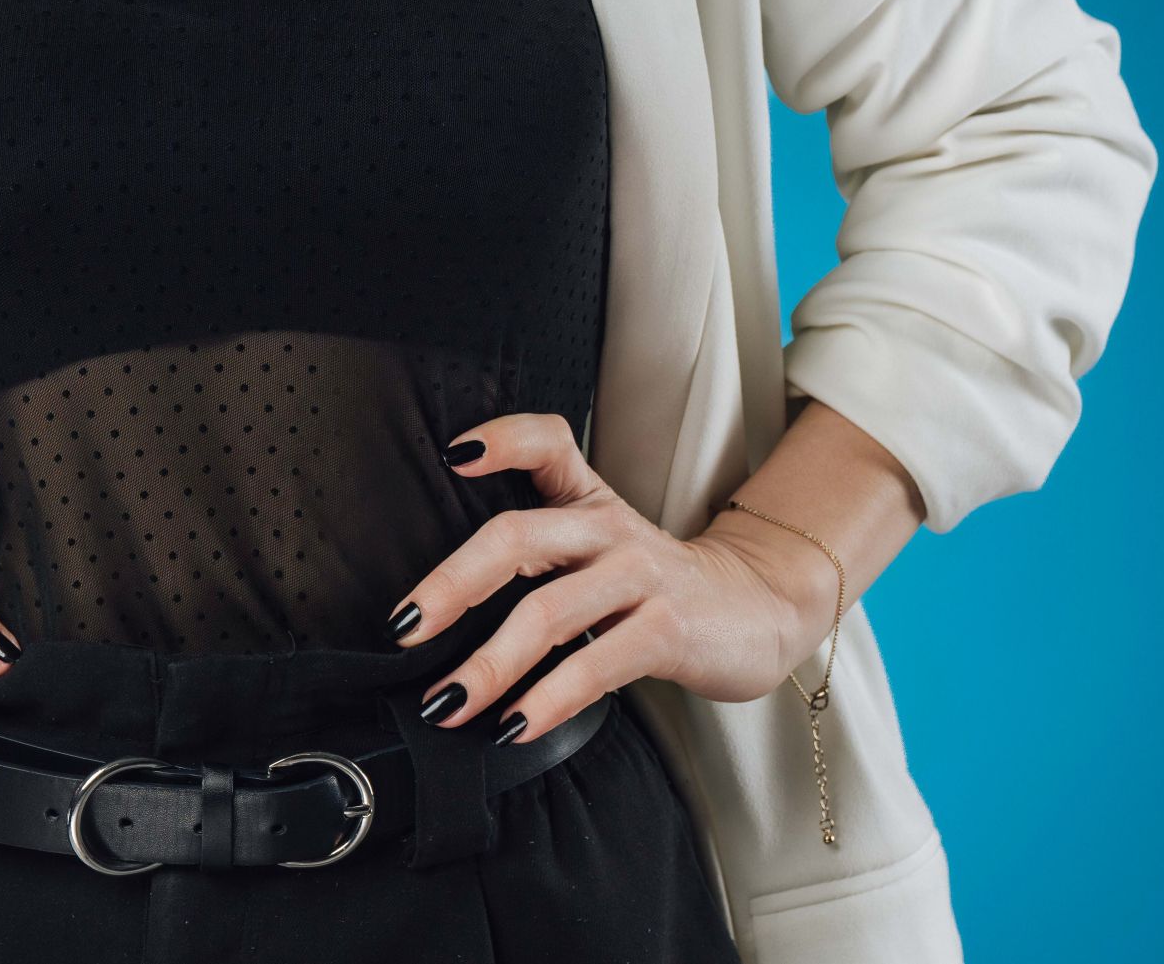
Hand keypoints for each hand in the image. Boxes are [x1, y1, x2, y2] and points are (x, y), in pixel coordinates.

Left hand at [393, 413, 840, 743]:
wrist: (757, 611)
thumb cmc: (657, 586)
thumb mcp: (602, 544)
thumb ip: (539, 548)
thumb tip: (441, 599)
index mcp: (587, 500)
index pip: (547, 441)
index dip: (500, 438)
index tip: (451, 455)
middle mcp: (609, 528)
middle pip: (517, 537)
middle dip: (452, 585)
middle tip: (406, 628)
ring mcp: (640, 576)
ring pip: (547, 611)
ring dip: (488, 664)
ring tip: (448, 702)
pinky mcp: (668, 629)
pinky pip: (596, 664)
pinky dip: (549, 699)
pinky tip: (516, 725)